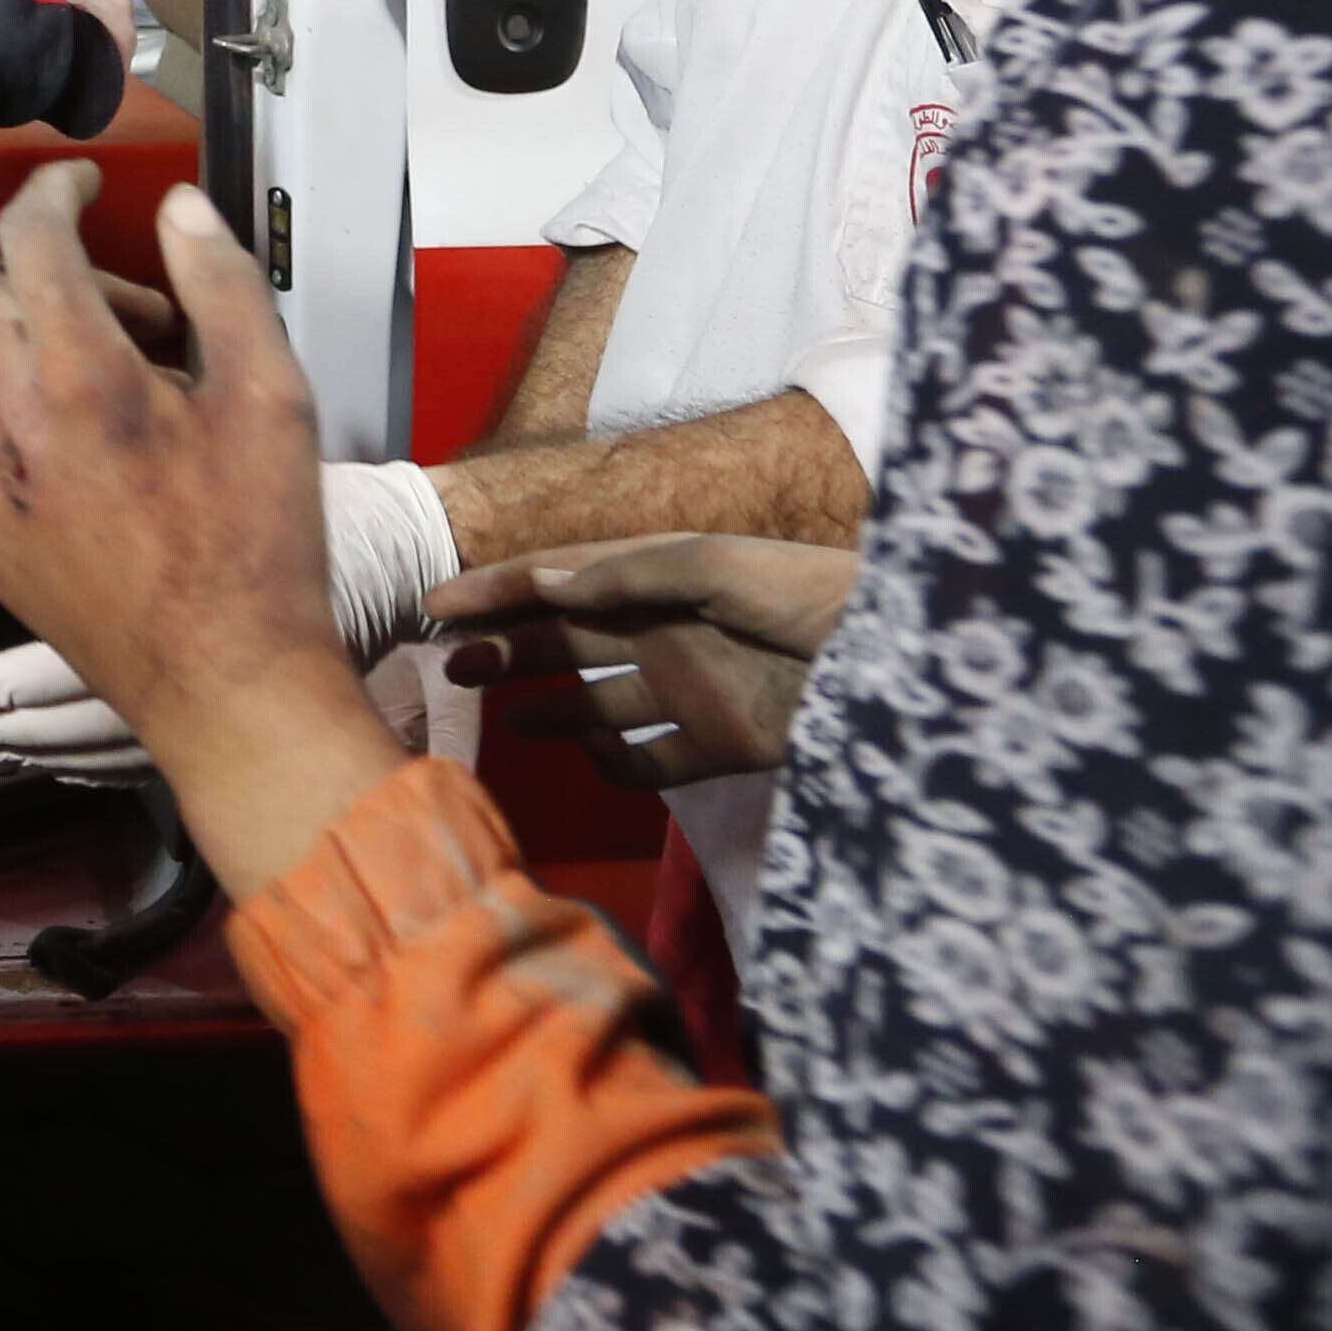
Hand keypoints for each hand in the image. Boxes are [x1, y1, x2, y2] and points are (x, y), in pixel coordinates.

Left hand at [0, 171, 405, 898]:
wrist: (226, 688)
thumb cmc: (260, 548)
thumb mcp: (271, 395)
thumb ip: (220, 283)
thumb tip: (180, 208)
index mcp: (79, 379)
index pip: (30, 237)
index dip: (54, 190)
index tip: (83, 182)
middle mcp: (10, 428)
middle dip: (57, 276)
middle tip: (143, 312)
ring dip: (49, 352)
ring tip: (144, 394)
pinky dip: (38, 423)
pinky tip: (114, 465)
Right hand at [427, 534, 860, 788]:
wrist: (894, 658)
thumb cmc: (806, 593)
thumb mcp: (714, 567)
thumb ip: (627, 576)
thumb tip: (544, 584)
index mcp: (657, 578)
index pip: (561, 580)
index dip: (498, 590)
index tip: (437, 607)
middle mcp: (663, 631)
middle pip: (566, 642)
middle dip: (508, 649)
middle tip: (451, 665)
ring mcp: (689, 689)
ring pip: (595, 702)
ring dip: (546, 707)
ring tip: (497, 715)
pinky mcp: (719, 744)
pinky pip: (650, 760)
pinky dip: (617, 764)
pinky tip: (590, 759)